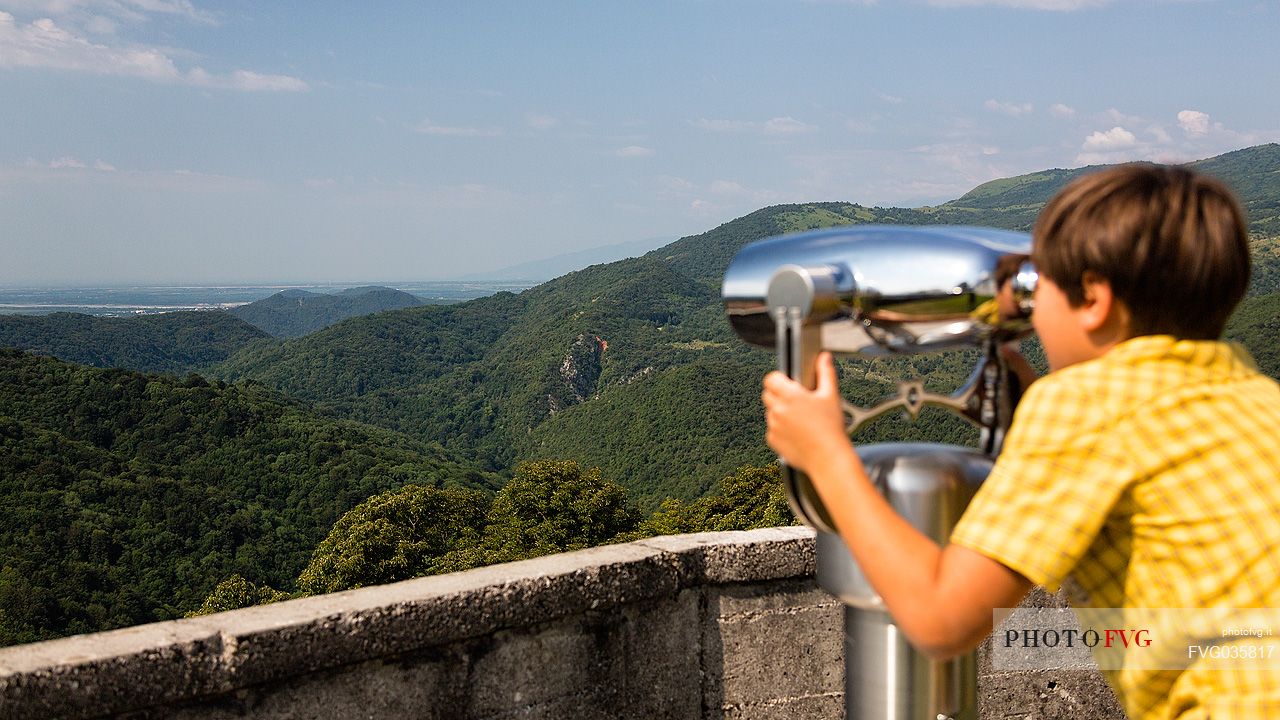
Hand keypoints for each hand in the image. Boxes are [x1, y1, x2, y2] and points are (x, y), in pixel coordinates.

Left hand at [761, 352, 849, 473]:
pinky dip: (780, 429)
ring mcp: (773, 426)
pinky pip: (772, 429)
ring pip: (770, 412)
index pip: (770, 378)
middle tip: (797, 400)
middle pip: (768, 394)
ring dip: (780, 412)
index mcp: (790, 395)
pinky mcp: (772, 441)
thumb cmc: (831, 427)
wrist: (828, 458)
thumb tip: (824, 357)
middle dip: (778, 394)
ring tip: (800, 419)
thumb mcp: (831, 396)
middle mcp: (777, 410)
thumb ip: (825, 373)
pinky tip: (797, 432)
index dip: (778, 378)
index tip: (787, 382)